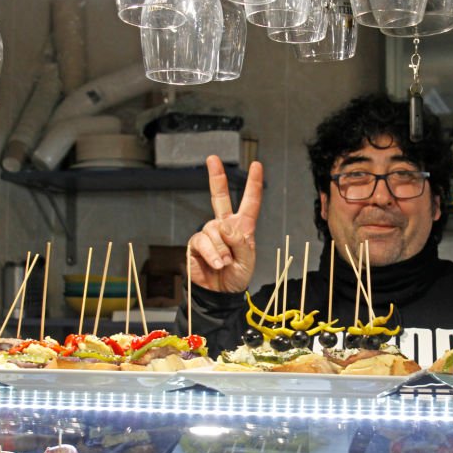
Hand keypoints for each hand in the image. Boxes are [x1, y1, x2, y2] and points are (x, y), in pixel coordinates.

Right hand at [187, 155, 262, 292]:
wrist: (219, 294)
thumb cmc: (237, 276)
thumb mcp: (248, 261)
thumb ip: (242, 243)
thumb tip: (226, 227)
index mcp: (242, 227)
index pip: (250, 202)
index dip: (253, 184)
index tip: (256, 165)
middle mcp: (224, 225)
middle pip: (219, 197)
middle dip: (216, 176)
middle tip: (212, 158)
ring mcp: (209, 233)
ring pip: (215, 230)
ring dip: (222, 250)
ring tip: (225, 264)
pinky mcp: (196, 243)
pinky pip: (203, 242)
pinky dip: (212, 254)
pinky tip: (216, 264)